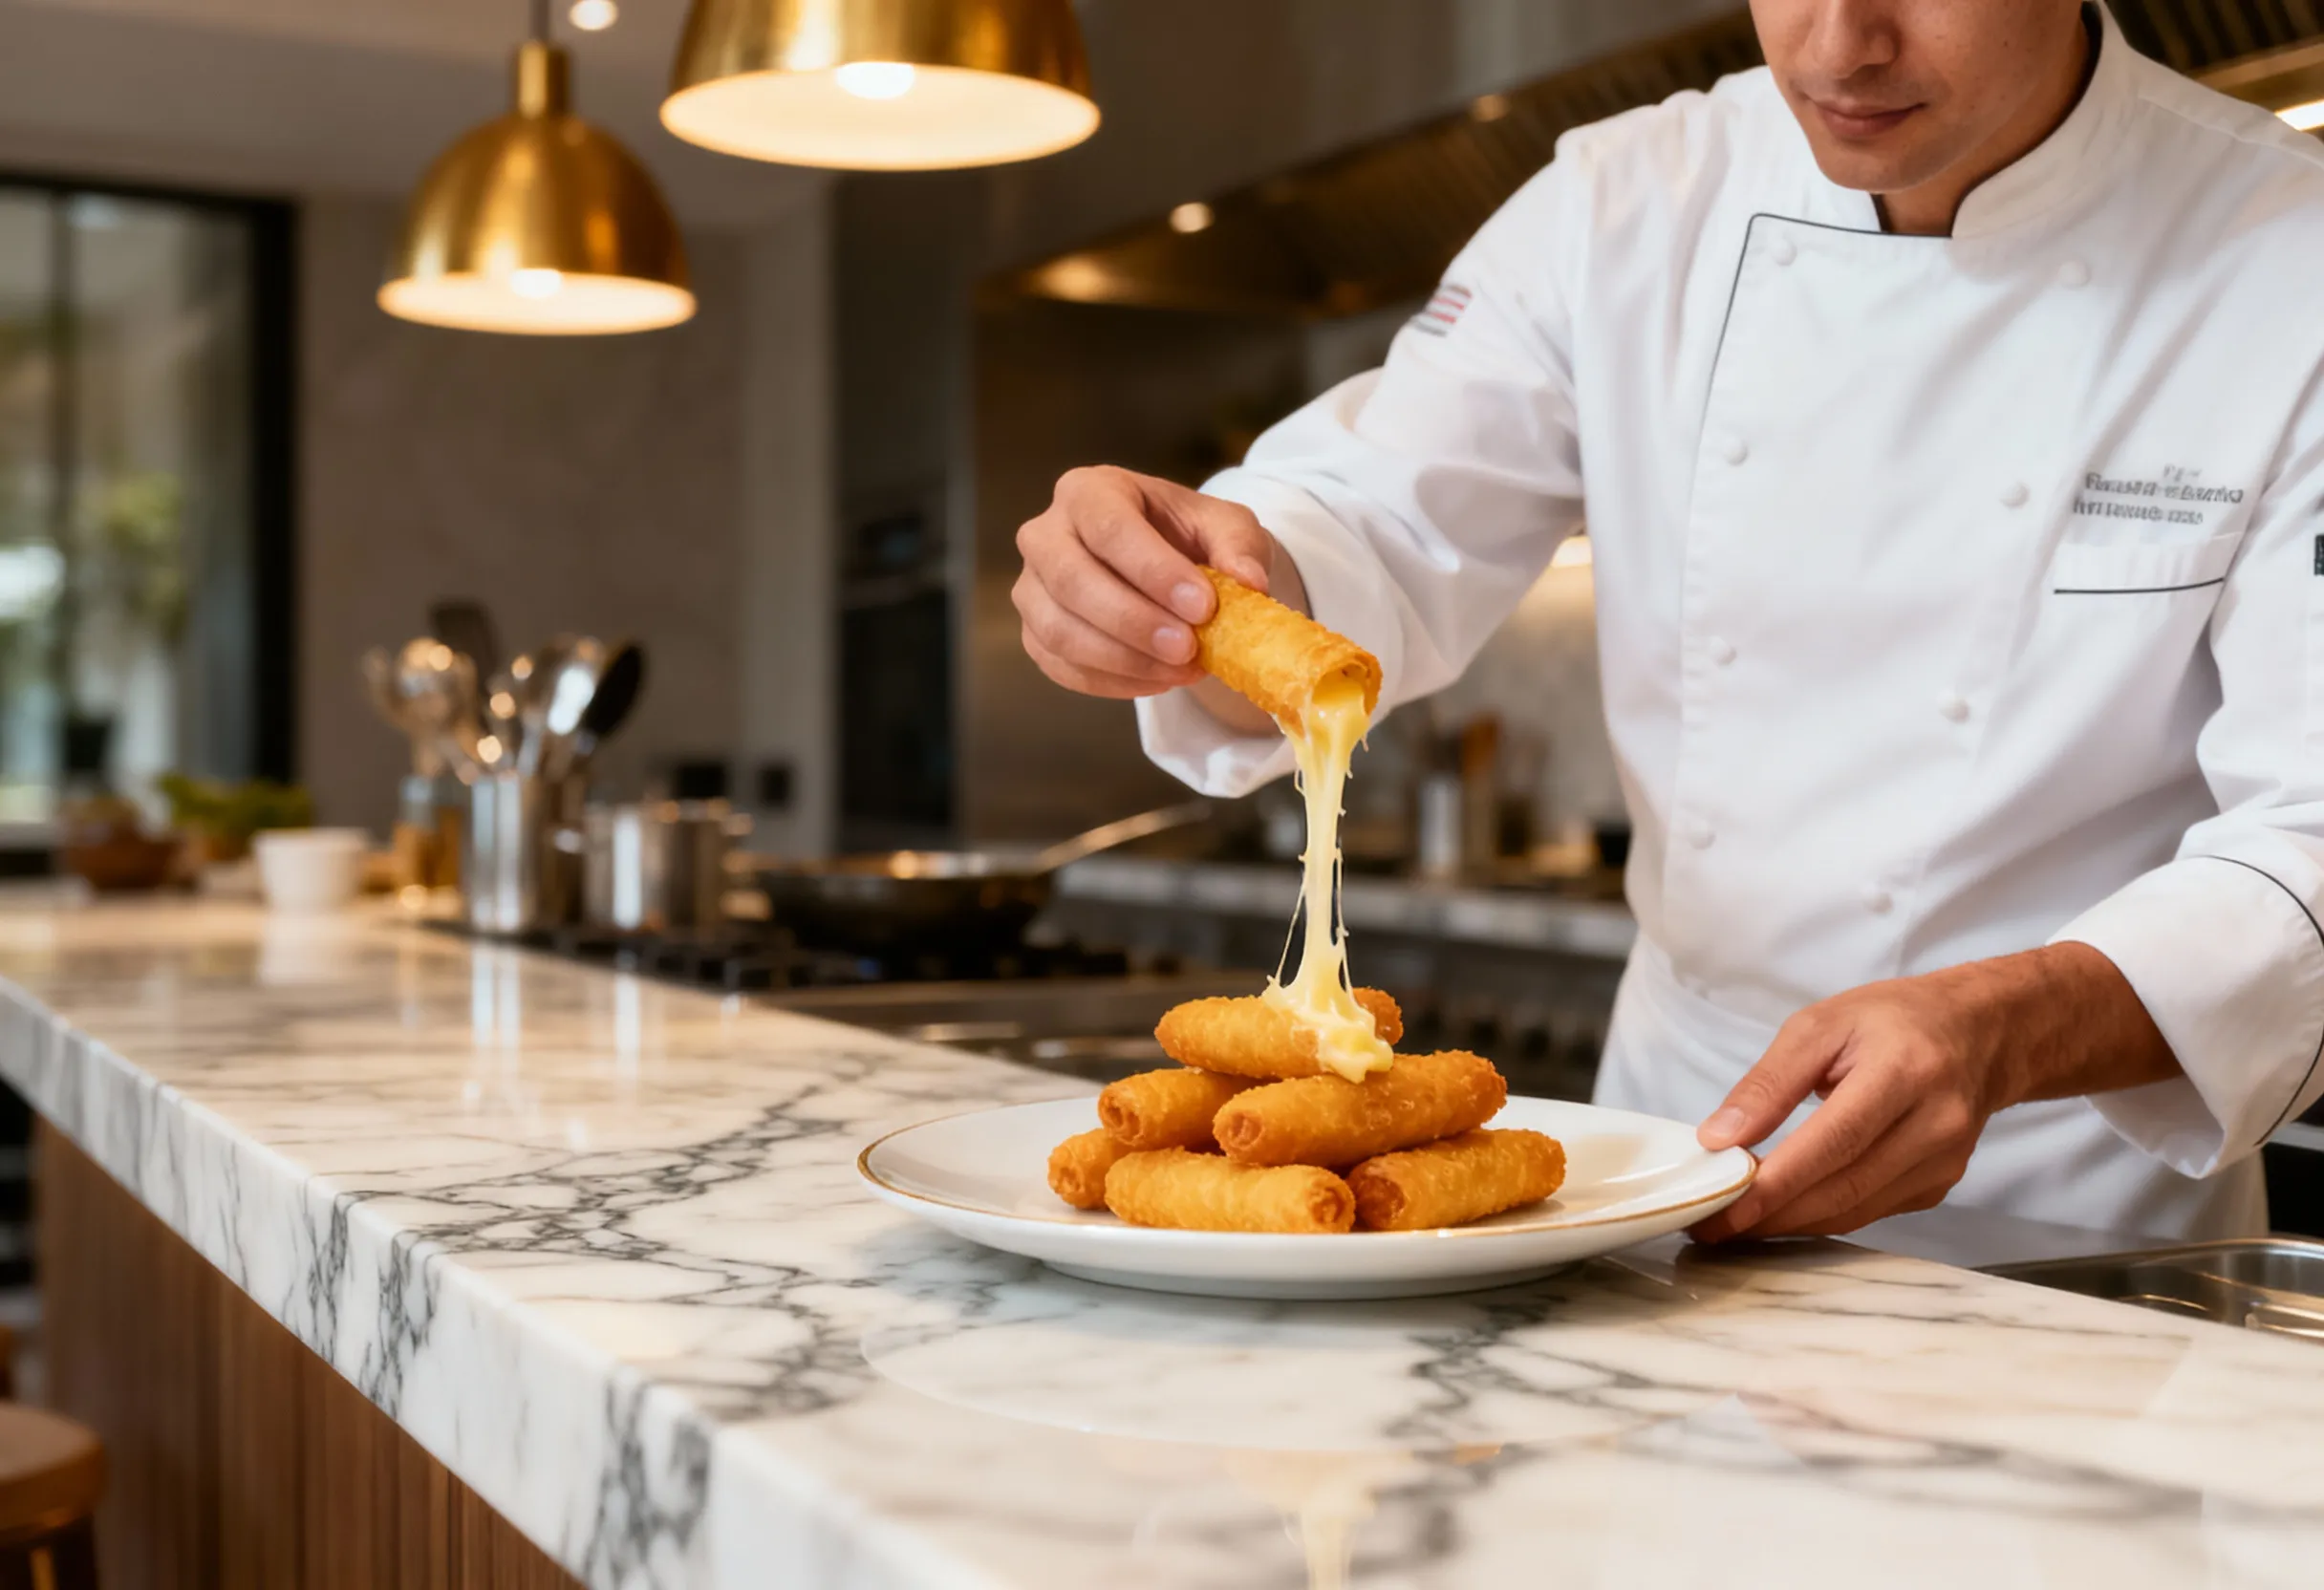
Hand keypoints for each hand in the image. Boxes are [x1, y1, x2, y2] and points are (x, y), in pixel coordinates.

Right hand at [1013, 466, 1288, 703]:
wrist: (1162, 567)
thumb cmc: (1186, 538)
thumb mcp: (1224, 526)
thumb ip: (1238, 545)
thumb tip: (1249, 581)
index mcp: (1088, 491)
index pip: (1109, 527)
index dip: (1153, 570)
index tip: (1202, 606)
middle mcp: (1045, 534)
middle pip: (1071, 580)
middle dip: (1133, 621)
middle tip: (1189, 648)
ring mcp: (1031, 587)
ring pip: (1059, 630)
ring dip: (1124, 660)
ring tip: (1183, 669)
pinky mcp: (1034, 634)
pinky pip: (1061, 667)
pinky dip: (1113, 682)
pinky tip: (1161, 680)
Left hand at [1688, 943, 2179, 1241]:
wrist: (1980, 1034)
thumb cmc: (1892, 1020)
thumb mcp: (1820, 1024)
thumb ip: (1769, 1082)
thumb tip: (1719, 1139)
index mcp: (1904, 1072)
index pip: (1834, 1141)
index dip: (1777, 1182)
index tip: (1722, 1208)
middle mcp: (1934, 1125)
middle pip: (1844, 1187)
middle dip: (1772, 1214)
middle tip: (1712, 1224)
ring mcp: (1944, 1163)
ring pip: (1855, 1210)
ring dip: (1791, 1223)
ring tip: (1736, 1221)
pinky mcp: (1940, 1186)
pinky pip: (1870, 1211)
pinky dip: (1822, 1215)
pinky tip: (1785, 1209)